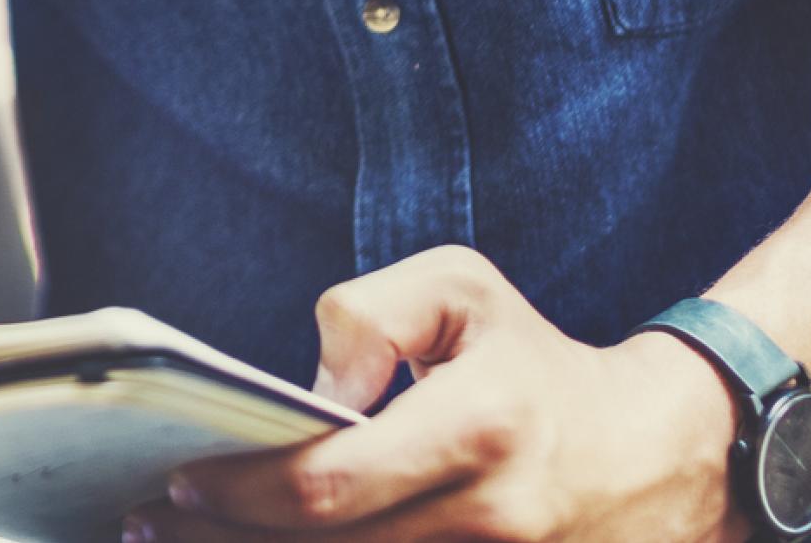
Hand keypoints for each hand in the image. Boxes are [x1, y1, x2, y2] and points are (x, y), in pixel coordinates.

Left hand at [125, 246, 746, 541]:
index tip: (180, 482)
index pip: (330, 486)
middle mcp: (493, 518)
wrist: (662, 453)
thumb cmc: (535, 362)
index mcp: (480, 428)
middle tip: (148, 526)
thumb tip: (306, 400)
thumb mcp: (460, 291)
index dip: (243, 493)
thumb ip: (367, 320)